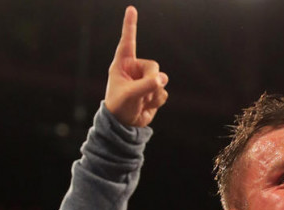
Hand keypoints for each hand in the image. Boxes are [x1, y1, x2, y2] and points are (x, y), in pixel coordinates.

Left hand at [104, 6, 168, 127]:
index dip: (130, 25)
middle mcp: (135, 69)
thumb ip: (146, 85)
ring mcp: (145, 80)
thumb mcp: (130, 95)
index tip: (131, 9)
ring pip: (161, 79)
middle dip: (152, 80)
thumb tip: (162, 80)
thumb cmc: (119, 107)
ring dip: (153, 94)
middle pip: (154, 66)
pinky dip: (157, 101)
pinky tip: (146, 106)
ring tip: (141, 101)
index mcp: (123, 64)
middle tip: (143, 92)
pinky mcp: (154, 91)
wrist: (124, 125)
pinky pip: (164, 91)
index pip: (128, 41)